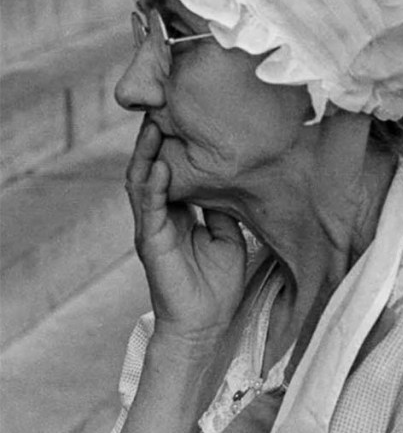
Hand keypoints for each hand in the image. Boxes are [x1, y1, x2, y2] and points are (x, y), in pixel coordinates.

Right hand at [125, 121, 246, 344]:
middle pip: (152, 168)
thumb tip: (230, 183)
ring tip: (153, 125)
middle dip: (156, 139)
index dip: (176, 145)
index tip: (187, 117)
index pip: (173, 170)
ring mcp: (152, 228)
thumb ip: (223, 211)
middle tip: (163, 108)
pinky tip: (156, 166)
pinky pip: (148, 208)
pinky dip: (152, 185)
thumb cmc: (217, 285)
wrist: (204, 324)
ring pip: (142, 182)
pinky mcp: (150, 243)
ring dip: (146, 153)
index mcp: (179, 213)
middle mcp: (161, 216)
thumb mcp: (229, 238)